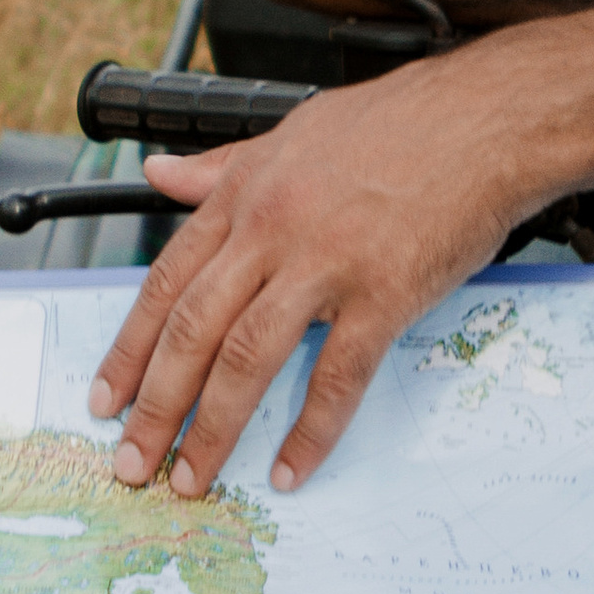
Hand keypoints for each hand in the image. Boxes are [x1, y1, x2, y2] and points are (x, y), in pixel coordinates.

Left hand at [88, 41, 567, 497]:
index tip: (106, 397)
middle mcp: (273, 230)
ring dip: (212, 427)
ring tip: (191, 477)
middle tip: (133, 460)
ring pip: (248, 358)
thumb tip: (160, 175)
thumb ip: (223, 166)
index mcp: (246, 196)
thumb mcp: (293, 132)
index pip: (166, 282)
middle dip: (155, 405)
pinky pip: (336, 374)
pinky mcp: (385, 293)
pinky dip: (310, 429)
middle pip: (193, 330)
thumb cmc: (402, 122)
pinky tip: (289, 468)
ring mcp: (327, 263)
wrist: (488, 116)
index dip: (130, 347)